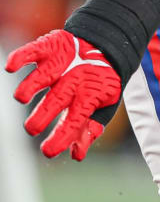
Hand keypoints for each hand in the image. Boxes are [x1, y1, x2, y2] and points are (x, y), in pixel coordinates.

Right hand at [6, 29, 120, 160]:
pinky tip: (11, 68)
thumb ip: (88, 129)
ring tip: (21, 98)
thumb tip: (77, 155)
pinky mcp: (51, 47)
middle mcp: (74, 81)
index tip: (48, 152)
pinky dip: (22, 57)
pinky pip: (35, 51)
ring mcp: (61, 64)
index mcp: (88, 96)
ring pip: (43, 75)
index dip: (62, 136)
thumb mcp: (100, 106)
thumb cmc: (96, 84)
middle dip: (43, 114)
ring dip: (31, 86)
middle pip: (57, 99)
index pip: (75, 119)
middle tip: (31, 128)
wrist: (106, 46)